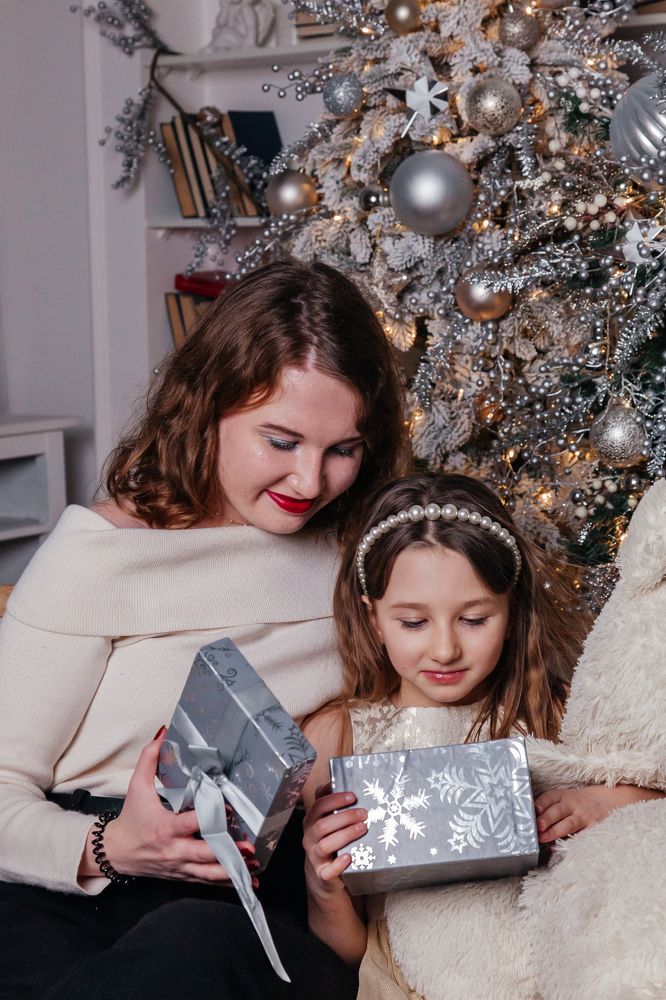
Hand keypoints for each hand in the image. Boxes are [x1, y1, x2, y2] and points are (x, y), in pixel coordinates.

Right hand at [85, 729, 256, 883]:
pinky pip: (206, 882)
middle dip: (227, 852)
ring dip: (231, 871)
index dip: (209, 817)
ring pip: (208, 874)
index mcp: (164, 828)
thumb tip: (163, 732)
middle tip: (250, 846)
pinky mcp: (182, 876)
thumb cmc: (130, 818)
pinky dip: (225, 881)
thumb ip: (150, 759)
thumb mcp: (136, 787)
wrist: (116, 853)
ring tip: (253, 865)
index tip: (229, 811)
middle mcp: (174, 850)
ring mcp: (179, 866)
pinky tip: (246, 881)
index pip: (190, 823)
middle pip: (203, 854)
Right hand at [302, 783, 366, 900]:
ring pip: (325, 845)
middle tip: (364, 814)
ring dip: (345, 835)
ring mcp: (315, 856)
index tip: (353, 796)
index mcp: (311, 821)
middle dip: (345, 817)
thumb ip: (329, 802)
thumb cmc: (328, 839)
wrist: (322, 874)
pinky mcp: (323, 874)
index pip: (319, 806)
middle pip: (323, 825)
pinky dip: (338, 864)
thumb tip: (335, 779)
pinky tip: (349, 857)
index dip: (336, 800)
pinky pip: (327, 871)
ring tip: (363, 829)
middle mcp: (310, 837)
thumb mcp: (325, 820)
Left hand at [535, 783, 662, 842]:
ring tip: (544, 838)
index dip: (539, 804)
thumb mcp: (565, 799)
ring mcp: (585, 816)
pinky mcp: (595, 827)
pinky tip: (562, 848)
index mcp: (563, 795)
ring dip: (555, 831)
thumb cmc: (579, 803)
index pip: (549, 798)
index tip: (531, 812)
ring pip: (568, 824)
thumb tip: (530, 823)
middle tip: (536, 828)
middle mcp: (573, 804)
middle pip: (557, 811)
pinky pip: (582, 835)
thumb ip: (549, 808)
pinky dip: (572, 842)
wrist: (609, 800)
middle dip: (546, 819)